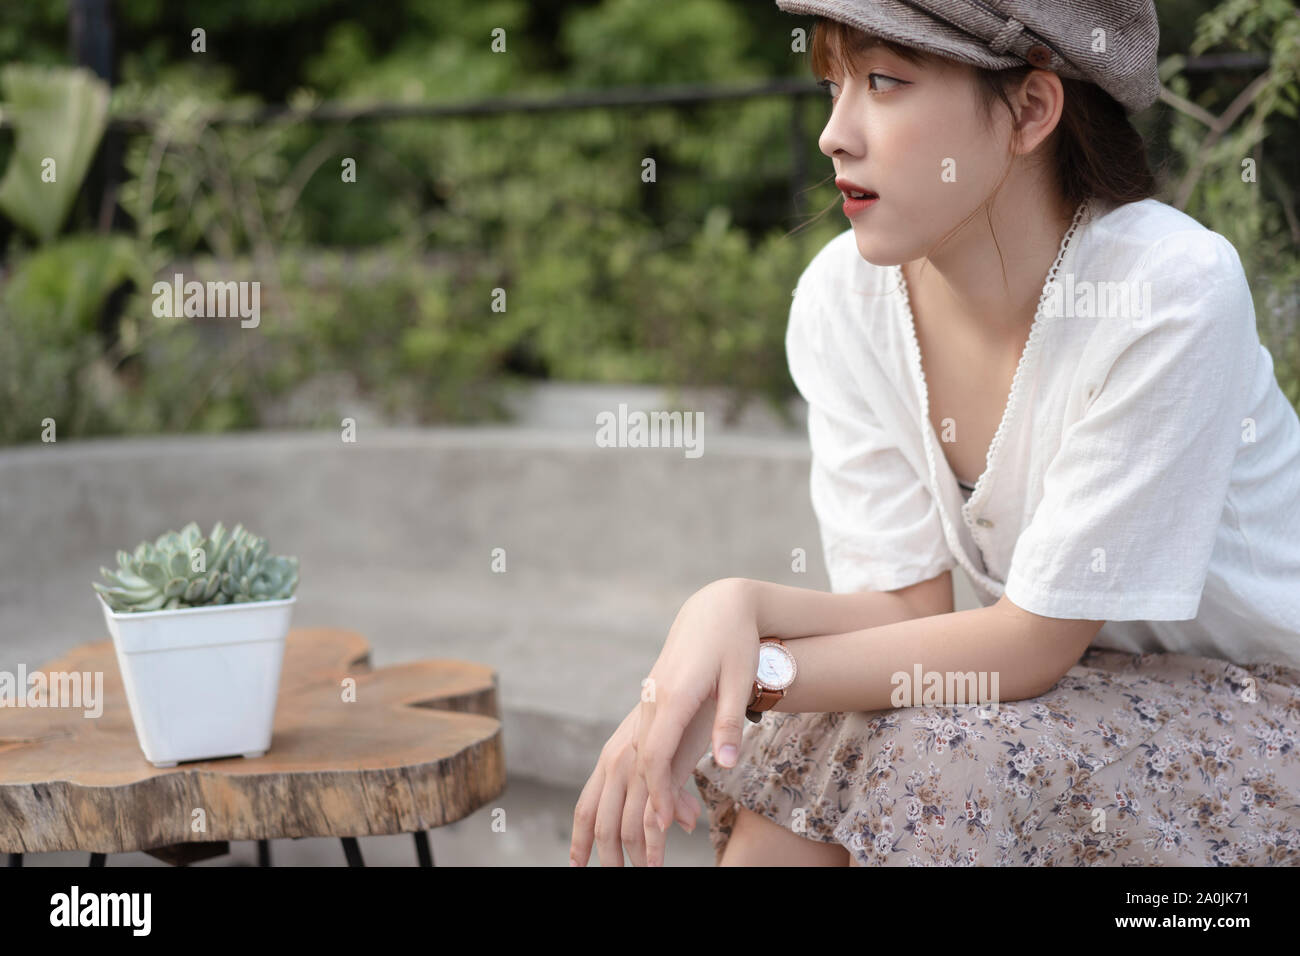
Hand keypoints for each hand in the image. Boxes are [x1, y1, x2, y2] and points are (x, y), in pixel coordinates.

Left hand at [569, 702, 702, 866]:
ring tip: (647, 874)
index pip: (586, 807)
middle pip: (601, 824)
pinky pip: (652, 816)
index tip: (575, 865)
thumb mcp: (671, 757)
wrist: (700, 668)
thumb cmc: (688, 712)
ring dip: (635, 858)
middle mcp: (617, 760)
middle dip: (605, 859)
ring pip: (626, 826)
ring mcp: (638, 763)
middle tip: (613, 878)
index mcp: (611, 758)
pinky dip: (654, 844)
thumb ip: (670, 790)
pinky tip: (657, 859)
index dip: (579, 840)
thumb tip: (681, 822)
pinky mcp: (662, 766)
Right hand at [634, 577, 761, 866]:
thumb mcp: (739, 679)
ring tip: (621, 840)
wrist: (717, 606)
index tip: (661, 826)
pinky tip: (635, 800)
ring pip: (627, 754)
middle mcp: (652, 699)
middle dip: (635, 806)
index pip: (654, 754)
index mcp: (672, 695)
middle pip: (633, 761)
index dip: (657, 792)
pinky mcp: (651, 701)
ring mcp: (648, 700)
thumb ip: (728, 722)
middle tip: (640, 850)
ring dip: (623, 796)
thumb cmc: (735, 642)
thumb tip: (726, 763)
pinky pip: (635, 744)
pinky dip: (632, 775)